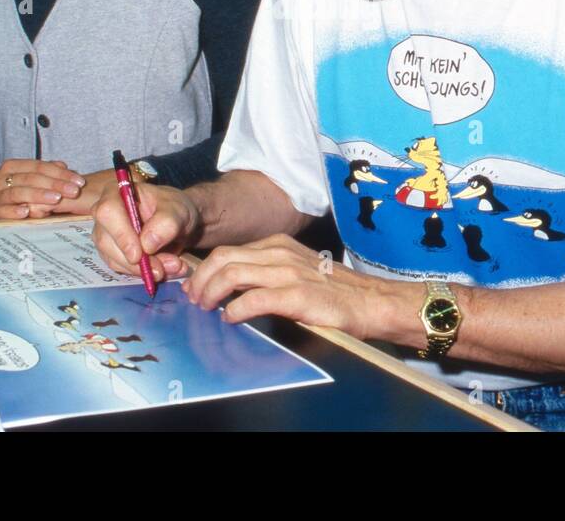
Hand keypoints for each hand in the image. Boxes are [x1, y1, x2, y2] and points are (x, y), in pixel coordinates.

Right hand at [0, 159, 84, 221]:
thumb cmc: (13, 193)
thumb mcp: (28, 180)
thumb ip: (46, 173)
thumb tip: (63, 166)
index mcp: (12, 167)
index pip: (39, 167)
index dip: (60, 174)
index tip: (79, 181)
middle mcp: (1, 180)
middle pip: (30, 179)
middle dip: (55, 184)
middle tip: (74, 191)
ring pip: (17, 194)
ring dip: (38, 196)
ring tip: (56, 199)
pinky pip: (1, 212)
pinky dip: (13, 211)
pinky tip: (26, 211)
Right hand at [92, 182, 197, 282]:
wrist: (180, 223)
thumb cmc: (176, 209)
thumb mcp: (178, 210)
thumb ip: (166, 223)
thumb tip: (147, 245)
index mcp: (117, 193)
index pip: (108, 212)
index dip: (121, 235)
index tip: (139, 255)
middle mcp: (106, 214)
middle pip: (107, 241)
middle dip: (136, 261)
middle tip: (162, 269)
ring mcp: (107, 235)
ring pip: (114, 259)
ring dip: (143, 269)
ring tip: (172, 267)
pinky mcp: (113, 253)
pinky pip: (123, 268)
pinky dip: (144, 273)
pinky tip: (164, 270)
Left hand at [181, 233, 407, 339]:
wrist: (371, 301)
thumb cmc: (335, 291)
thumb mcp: (298, 270)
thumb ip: (269, 272)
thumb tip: (234, 289)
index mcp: (278, 245)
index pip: (229, 251)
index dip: (205, 270)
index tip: (195, 288)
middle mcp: (280, 253)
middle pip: (223, 258)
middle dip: (201, 279)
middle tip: (194, 299)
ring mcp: (288, 272)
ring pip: (232, 274)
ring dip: (211, 293)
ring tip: (206, 309)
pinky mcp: (297, 295)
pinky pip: (253, 299)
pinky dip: (235, 310)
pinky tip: (231, 319)